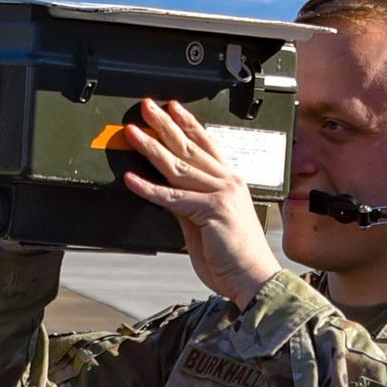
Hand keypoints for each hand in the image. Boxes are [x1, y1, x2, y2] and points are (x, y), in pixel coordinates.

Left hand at [123, 99, 279, 307]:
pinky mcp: (211, 211)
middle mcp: (228, 184)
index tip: (174, 109)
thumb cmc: (236, 259)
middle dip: (166, 125)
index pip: (207, 146)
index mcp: (231, 184)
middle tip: (147, 107)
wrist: (254, 279)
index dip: (189, 125)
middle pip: (191, 148)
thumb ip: (191, 207)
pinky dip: (149, 188)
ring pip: (179, 167)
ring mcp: (221, 195)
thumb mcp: (210, 226)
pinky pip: (172, 197)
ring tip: (133, 134)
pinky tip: (131, 179)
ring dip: (152, 148)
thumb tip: (169, 194)